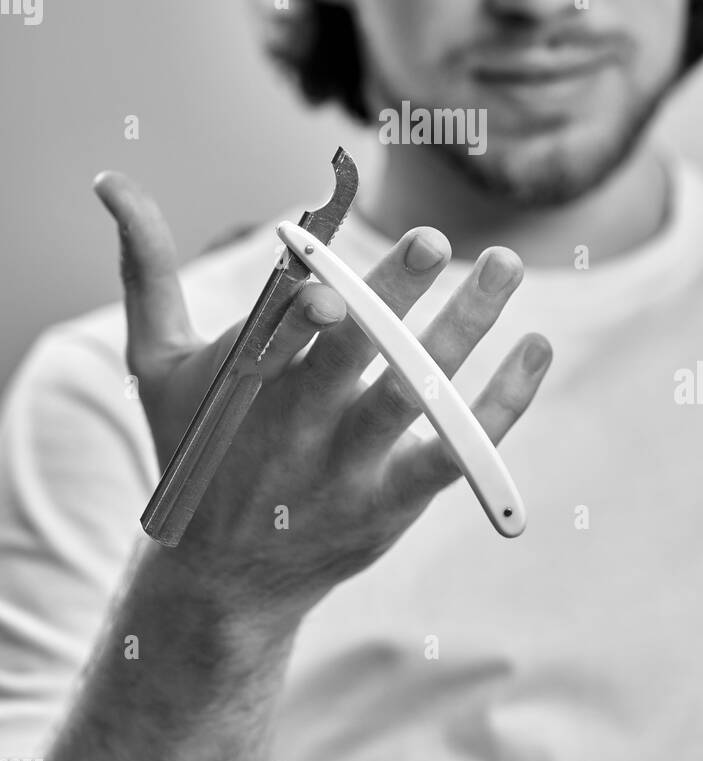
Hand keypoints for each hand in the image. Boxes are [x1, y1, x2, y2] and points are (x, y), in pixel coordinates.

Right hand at [94, 171, 551, 632]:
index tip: (322, 279)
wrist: (223, 579)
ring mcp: (347, 467)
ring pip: (411, 395)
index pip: (272, 336)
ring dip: (462, 332)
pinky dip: (501, 405)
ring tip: (503, 266)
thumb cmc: (196, 446)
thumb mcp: (156, 364)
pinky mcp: (391, 501)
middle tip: (433, 241)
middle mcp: (295, 426)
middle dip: (388, 302)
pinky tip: (534, 348)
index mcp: (240, 385)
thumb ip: (144, 269)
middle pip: (349, 360)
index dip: (297, 313)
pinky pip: (453, 453)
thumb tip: (111, 181)